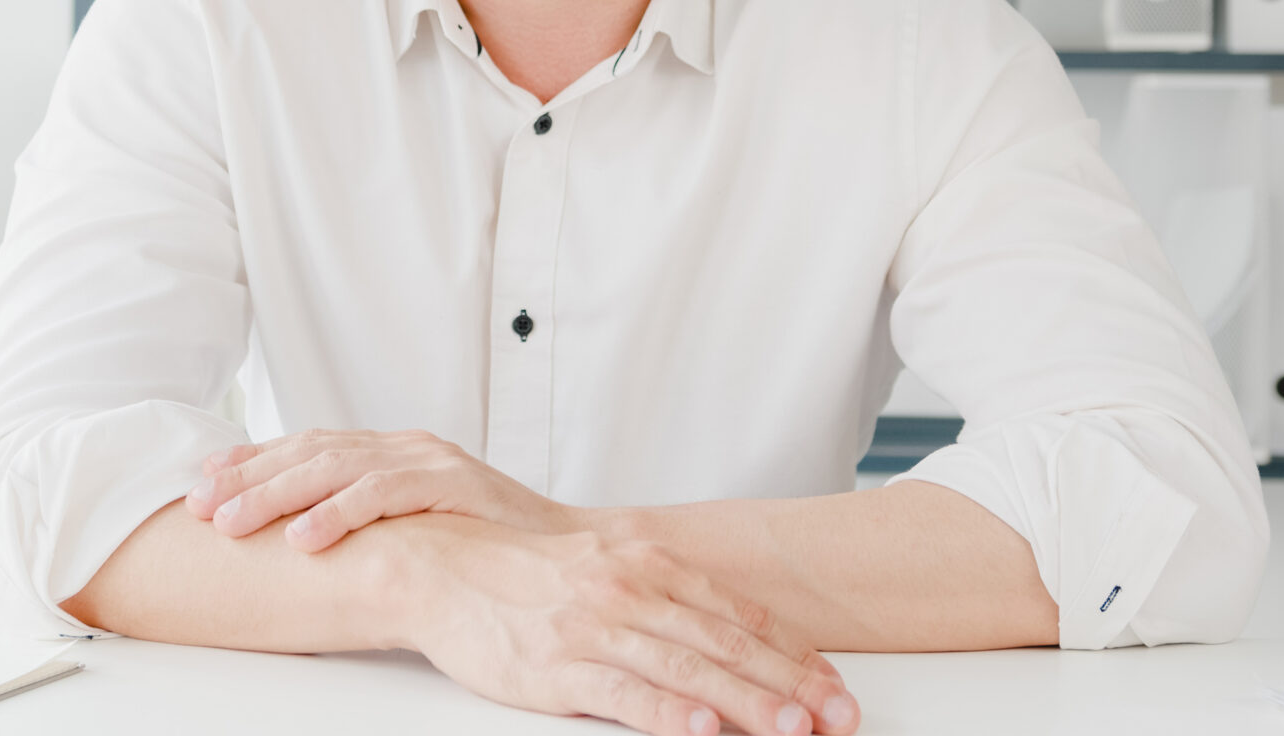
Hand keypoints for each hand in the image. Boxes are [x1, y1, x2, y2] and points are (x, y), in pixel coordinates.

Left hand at [187, 427, 573, 551]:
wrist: (562, 554)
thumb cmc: (484, 548)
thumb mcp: (412, 527)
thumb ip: (366, 520)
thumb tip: (298, 538)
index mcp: (391, 452)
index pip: (309, 445)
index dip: (253, 459)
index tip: (202, 478)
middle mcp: (404, 446)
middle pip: (311, 451)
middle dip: (248, 477)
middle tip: (198, 503)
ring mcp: (429, 460)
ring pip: (336, 467)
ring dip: (277, 494)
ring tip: (232, 522)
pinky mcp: (452, 484)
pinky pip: (384, 494)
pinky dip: (338, 513)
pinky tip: (304, 535)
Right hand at [392, 516, 859, 735]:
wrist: (443, 567)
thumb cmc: (528, 576)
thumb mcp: (607, 570)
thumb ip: (666, 598)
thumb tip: (728, 634)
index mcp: (650, 564)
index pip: (740, 615)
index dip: (794, 655)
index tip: (836, 686)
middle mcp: (631, 590)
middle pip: (727, 644)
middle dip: (791, 686)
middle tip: (840, 718)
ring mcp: (595, 629)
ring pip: (688, 670)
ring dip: (748, 703)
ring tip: (794, 729)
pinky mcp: (557, 667)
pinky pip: (623, 693)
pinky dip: (667, 712)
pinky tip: (701, 728)